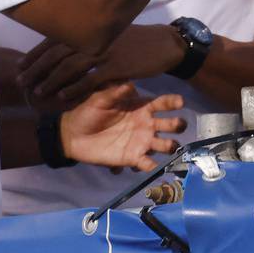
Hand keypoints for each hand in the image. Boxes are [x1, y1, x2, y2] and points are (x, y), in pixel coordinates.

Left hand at [19, 24, 187, 108]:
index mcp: (86, 28)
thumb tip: (62, 45)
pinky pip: (89, 79)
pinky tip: (62, 97)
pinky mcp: (115, 66)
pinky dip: (74, 89)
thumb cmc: (133, 39)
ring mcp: (102, 51)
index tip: (19, 66)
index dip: (34, 54)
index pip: (52, 41)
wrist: (162, 44)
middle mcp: (90, 37)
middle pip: (55, 54)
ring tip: (36, 92)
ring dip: (50, 80)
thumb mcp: (107, 32)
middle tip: (20, 82)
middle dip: (35, 68)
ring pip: (68, 67)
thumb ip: (85, 36)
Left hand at [60, 83, 186, 171]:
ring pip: (165, 145)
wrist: (73, 135)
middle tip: (178, 125)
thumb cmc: (88, 112)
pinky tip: (155, 167)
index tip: (180, 101)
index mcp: (140, 108)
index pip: (161, 104)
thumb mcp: (99, 99)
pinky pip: (148, 164)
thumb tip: (130, 85)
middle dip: (177, 125)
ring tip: (170, 147)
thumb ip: (114, 92)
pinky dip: (154, 167)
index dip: (172, 102)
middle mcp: (146, 125)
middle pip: (169, 125)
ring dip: (171, 146)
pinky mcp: (133, 158)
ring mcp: (141, 143)